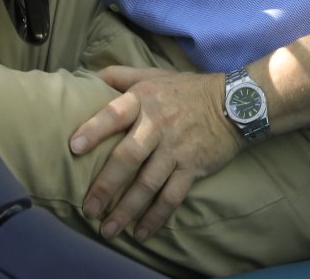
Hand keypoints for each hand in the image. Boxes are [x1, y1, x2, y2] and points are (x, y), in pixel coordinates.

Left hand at [70, 67, 244, 241]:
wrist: (235, 103)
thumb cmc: (186, 90)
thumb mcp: (153, 75)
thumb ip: (120, 76)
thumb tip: (86, 76)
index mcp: (144, 99)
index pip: (115, 114)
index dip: (94, 129)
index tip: (74, 148)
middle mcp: (158, 125)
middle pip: (128, 157)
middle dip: (105, 186)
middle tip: (88, 209)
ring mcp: (176, 149)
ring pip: (147, 184)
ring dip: (126, 210)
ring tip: (108, 230)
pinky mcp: (193, 168)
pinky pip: (171, 197)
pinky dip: (156, 217)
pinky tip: (141, 233)